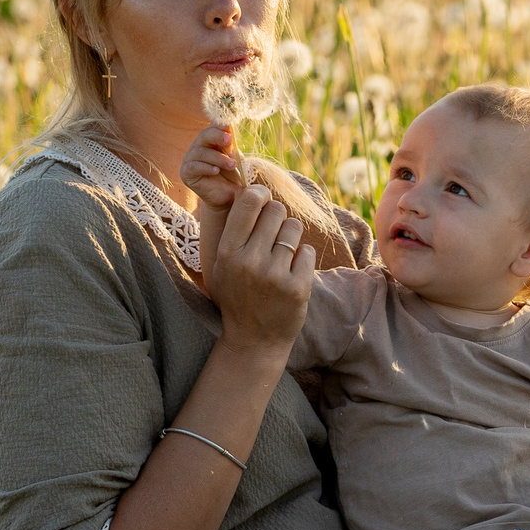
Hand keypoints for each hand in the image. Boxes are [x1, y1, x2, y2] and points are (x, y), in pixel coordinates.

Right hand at [182, 127, 246, 270]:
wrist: (229, 200)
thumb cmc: (235, 177)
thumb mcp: (236, 159)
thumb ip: (232, 145)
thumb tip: (231, 128)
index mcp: (211, 140)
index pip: (212, 126)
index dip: (219, 125)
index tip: (230, 126)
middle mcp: (198, 147)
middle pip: (204, 136)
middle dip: (217, 137)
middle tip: (230, 141)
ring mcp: (190, 160)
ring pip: (200, 152)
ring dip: (217, 157)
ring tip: (232, 165)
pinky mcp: (186, 173)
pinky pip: (194, 166)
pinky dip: (206, 167)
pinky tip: (216, 171)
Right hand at [201, 179, 314, 352]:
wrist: (254, 340)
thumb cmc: (238, 296)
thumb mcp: (222, 266)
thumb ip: (233, 231)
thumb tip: (251, 189)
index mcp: (227, 252)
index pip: (249, 202)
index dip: (260, 195)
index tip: (263, 200)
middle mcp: (249, 261)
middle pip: (276, 210)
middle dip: (277, 217)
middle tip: (273, 235)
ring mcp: (274, 275)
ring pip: (294, 228)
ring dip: (291, 237)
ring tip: (282, 256)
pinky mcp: (298, 287)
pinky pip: (307, 251)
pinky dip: (302, 259)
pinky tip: (292, 272)